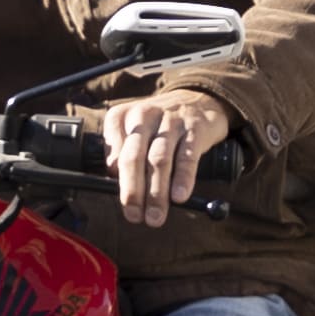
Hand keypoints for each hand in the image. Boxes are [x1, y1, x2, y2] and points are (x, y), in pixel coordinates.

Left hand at [106, 91, 232, 228]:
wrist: (199, 98)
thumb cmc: (160, 123)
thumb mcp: (135, 130)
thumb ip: (122, 153)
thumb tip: (115, 182)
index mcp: (123, 117)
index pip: (115, 154)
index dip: (118, 183)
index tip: (126, 206)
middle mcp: (144, 116)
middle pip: (134, 158)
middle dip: (133, 191)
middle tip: (135, 217)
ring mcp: (171, 121)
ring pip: (159, 160)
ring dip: (156, 192)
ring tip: (156, 216)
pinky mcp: (195, 128)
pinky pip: (187, 156)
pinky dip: (183, 178)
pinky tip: (179, 196)